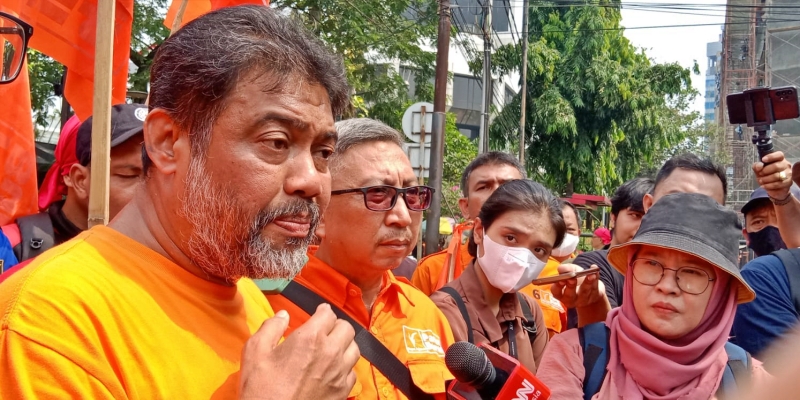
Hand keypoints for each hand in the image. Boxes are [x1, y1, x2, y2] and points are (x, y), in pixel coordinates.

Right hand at [239, 304, 359, 399]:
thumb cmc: (262, 388)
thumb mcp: (255, 352)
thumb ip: (271, 327)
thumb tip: (283, 315)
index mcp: (310, 338)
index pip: (328, 314)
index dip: (322, 312)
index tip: (319, 314)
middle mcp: (331, 352)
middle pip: (346, 328)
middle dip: (336, 326)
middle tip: (325, 330)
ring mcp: (339, 373)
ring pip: (354, 349)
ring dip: (344, 345)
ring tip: (332, 348)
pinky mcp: (342, 392)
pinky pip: (353, 372)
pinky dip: (345, 368)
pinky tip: (333, 370)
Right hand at [550, 264, 605, 308]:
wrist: (591, 288)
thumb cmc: (577, 279)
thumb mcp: (571, 272)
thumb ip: (566, 269)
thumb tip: (560, 268)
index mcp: (561, 294)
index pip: (556, 292)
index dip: (558, 286)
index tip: (560, 280)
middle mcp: (571, 299)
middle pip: (570, 295)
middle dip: (571, 286)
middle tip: (572, 279)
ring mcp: (583, 299)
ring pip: (585, 291)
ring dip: (587, 282)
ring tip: (590, 274)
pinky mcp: (595, 296)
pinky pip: (595, 287)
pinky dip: (596, 278)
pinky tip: (595, 271)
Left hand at [753, 151, 791, 198]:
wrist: (772, 187)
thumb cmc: (766, 175)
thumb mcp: (758, 170)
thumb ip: (757, 166)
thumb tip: (759, 165)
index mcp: (780, 159)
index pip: (779, 155)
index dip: (771, 156)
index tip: (763, 159)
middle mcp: (786, 165)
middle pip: (776, 166)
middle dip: (765, 171)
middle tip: (760, 174)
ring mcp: (788, 174)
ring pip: (777, 176)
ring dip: (766, 180)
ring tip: (761, 181)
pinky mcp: (788, 183)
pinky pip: (778, 185)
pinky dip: (769, 186)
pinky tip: (764, 186)